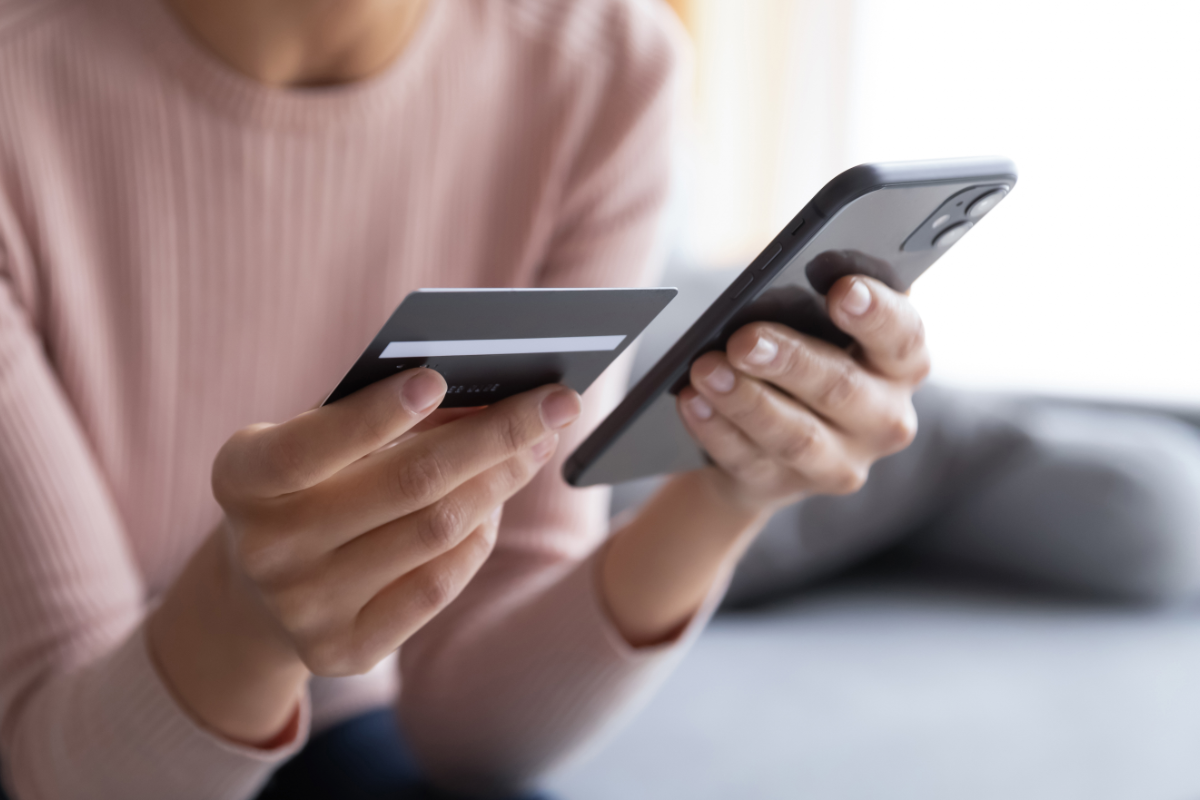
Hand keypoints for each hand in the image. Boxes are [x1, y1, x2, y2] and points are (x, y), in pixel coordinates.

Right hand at [211, 370, 581, 676]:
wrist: (258, 592)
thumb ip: (378, 415)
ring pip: (436, 533)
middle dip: (495, 436)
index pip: (310, 446)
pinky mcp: (344, 650)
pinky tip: (497, 502)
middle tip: (557, 402)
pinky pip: (439, 585)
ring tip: (537, 444)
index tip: (437, 378)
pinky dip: (479, 536)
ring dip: (501, 481)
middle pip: (407, 485)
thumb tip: (489, 392)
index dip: (374, 415)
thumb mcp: (316, 440)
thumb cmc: (307, 484)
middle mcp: (265, 549)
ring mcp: (304, 608)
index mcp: (243, 479)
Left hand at [677, 275, 927, 512]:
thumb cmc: (804, 352)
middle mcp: (884, 419)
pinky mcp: (786, 486)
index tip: (843, 290)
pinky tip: (691, 401)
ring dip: (746, 401)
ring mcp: (838, 462)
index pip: (903, 336)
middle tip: (744, 339)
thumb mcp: (822, 324)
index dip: (876, 313)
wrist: (772, 434)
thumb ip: (817, 300)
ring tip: (706, 369)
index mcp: (901, 364)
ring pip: (794, 435)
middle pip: (842, 388)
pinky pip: (747, 459)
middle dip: (790, 361)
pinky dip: (716, 429)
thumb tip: (779, 279)